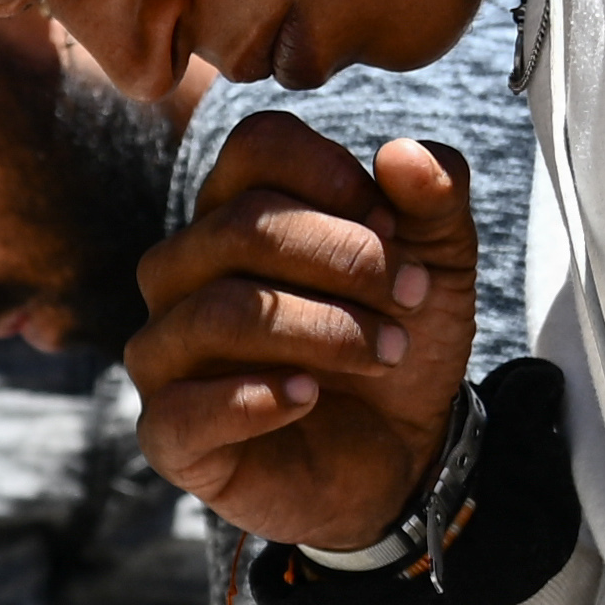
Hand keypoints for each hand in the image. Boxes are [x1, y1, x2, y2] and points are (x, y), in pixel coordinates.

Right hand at [125, 112, 474, 554]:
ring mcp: (165, 353)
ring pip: (219, 311)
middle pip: (239, 226)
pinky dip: (256, 398)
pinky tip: (310, 397)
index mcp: (234, 212)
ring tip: (386, 352)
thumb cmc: (396, 343)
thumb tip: (404, 153)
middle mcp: (182, 273)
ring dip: (323, 330)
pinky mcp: (169, 435)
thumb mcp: (439, 266)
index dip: (328, 174)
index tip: (392, 225)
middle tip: (412, 298)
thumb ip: (435, 201)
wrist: (400, 455)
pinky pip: (184, 407)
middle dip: (344, 259)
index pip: (253, 148)